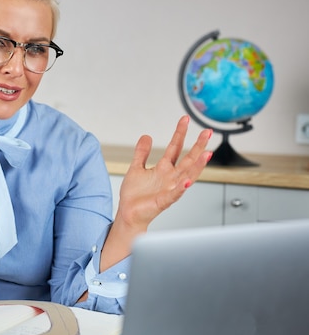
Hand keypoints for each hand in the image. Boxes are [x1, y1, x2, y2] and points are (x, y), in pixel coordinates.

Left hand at [115, 115, 211, 233]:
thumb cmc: (134, 195)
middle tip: (207, 132)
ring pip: (187, 175)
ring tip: (207, 153)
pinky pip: (175, 194)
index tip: (184, 119)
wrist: (128, 214)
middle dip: (197, 146)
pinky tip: (186, 181)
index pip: (175, 148)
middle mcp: (170, 178)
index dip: (179, 133)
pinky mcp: (163, 201)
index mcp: (163, 169)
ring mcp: (169, 189)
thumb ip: (142, 153)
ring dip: (197, 166)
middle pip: (187, 159)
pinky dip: (181, 188)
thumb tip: (146, 136)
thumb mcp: (136, 168)